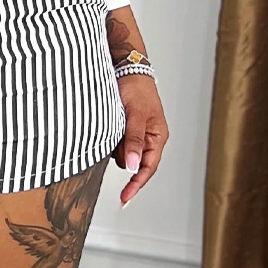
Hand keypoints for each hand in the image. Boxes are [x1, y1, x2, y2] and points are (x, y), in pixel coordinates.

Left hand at [115, 76, 166, 203]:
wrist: (127, 69)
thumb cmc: (136, 88)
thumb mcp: (135, 114)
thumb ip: (134, 139)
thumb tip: (131, 165)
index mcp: (157, 137)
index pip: (148, 168)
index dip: (136, 184)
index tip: (124, 198)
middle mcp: (149, 139)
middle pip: (134, 163)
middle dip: (121, 155)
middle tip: (115, 136)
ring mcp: (137, 135)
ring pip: (122, 154)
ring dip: (114, 145)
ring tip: (113, 123)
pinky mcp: (126, 131)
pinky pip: (117, 144)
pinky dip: (111, 139)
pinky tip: (110, 125)